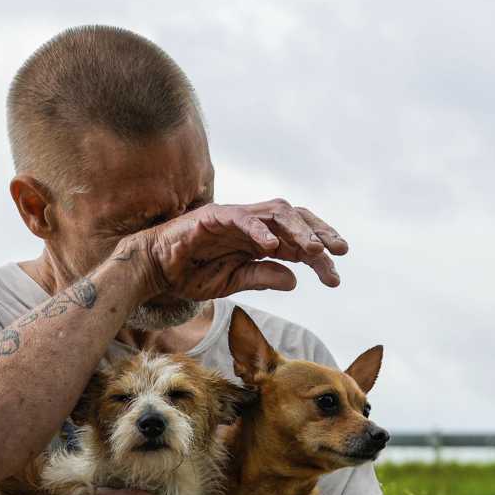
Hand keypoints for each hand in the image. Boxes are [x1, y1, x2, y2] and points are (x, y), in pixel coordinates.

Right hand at [123, 200, 347, 302]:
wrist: (155, 269)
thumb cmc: (191, 273)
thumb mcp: (233, 282)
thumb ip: (262, 277)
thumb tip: (295, 280)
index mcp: (259, 241)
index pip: (297, 243)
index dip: (319, 257)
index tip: (335, 276)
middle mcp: (252, 225)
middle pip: (295, 219)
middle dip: (320, 234)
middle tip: (339, 252)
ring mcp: (234, 217)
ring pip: (276, 212)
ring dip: (298, 230)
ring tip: (314, 250)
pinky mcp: (213, 216)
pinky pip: (241, 218)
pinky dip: (259, 229)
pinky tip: (273, 245)